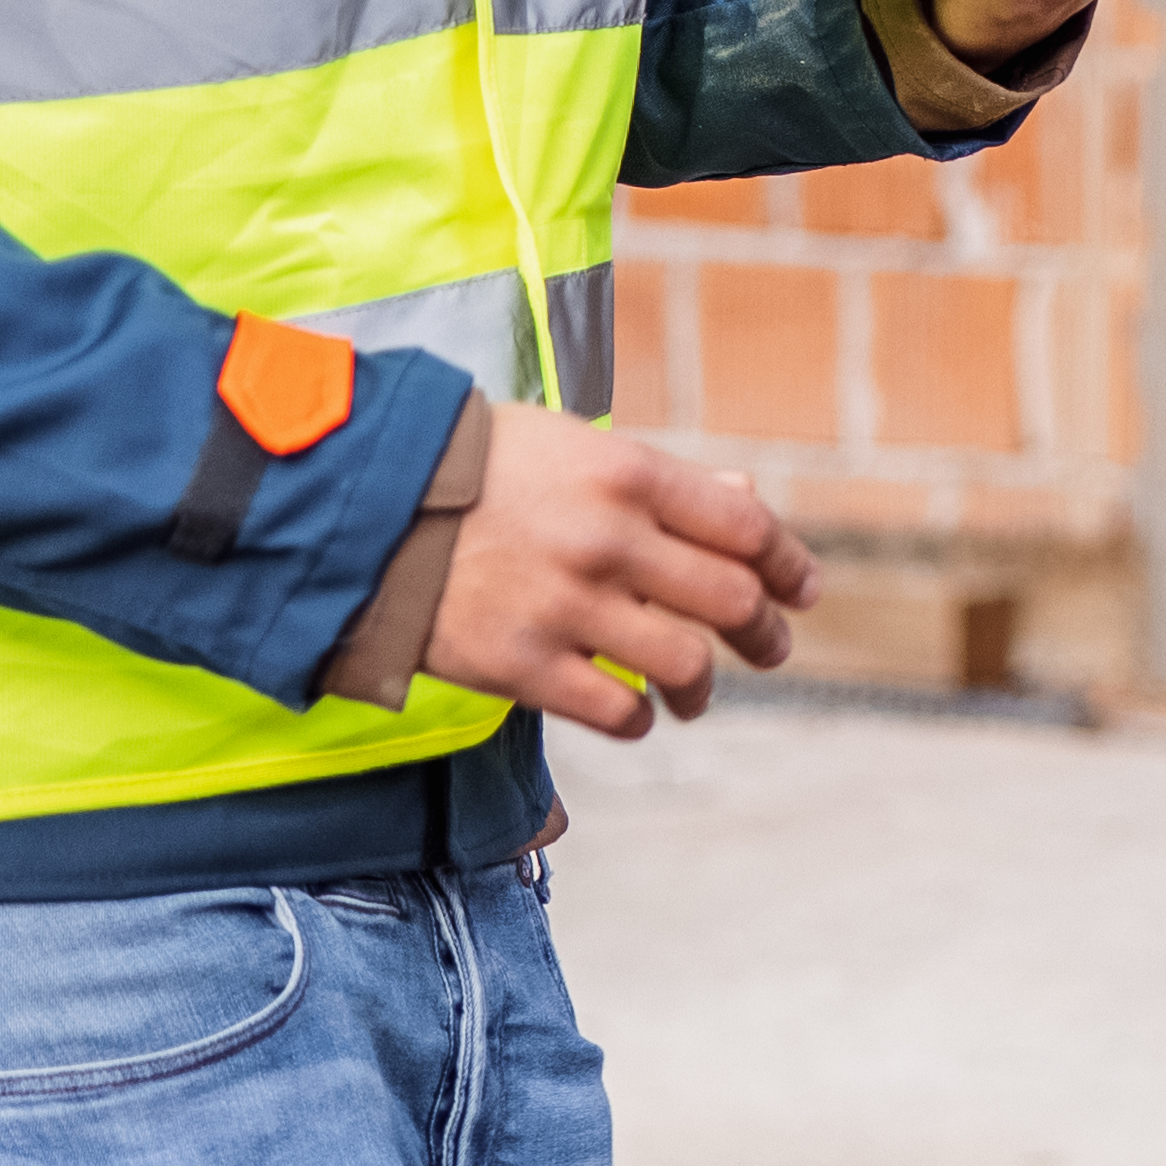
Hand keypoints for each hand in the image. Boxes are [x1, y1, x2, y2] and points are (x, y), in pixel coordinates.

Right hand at [423, 408, 814, 737]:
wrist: (365, 505)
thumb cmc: (477, 466)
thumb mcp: (575, 446)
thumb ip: (663, 482)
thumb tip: (749, 506)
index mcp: (627, 474)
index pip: (745, 529)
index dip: (786, 565)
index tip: (799, 590)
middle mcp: (607, 540)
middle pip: (729, 600)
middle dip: (764, 632)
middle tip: (770, 646)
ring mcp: (565, 605)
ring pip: (684, 665)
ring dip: (703, 686)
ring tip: (696, 692)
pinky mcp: (521, 664)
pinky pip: (615, 712)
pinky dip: (639, 719)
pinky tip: (635, 713)